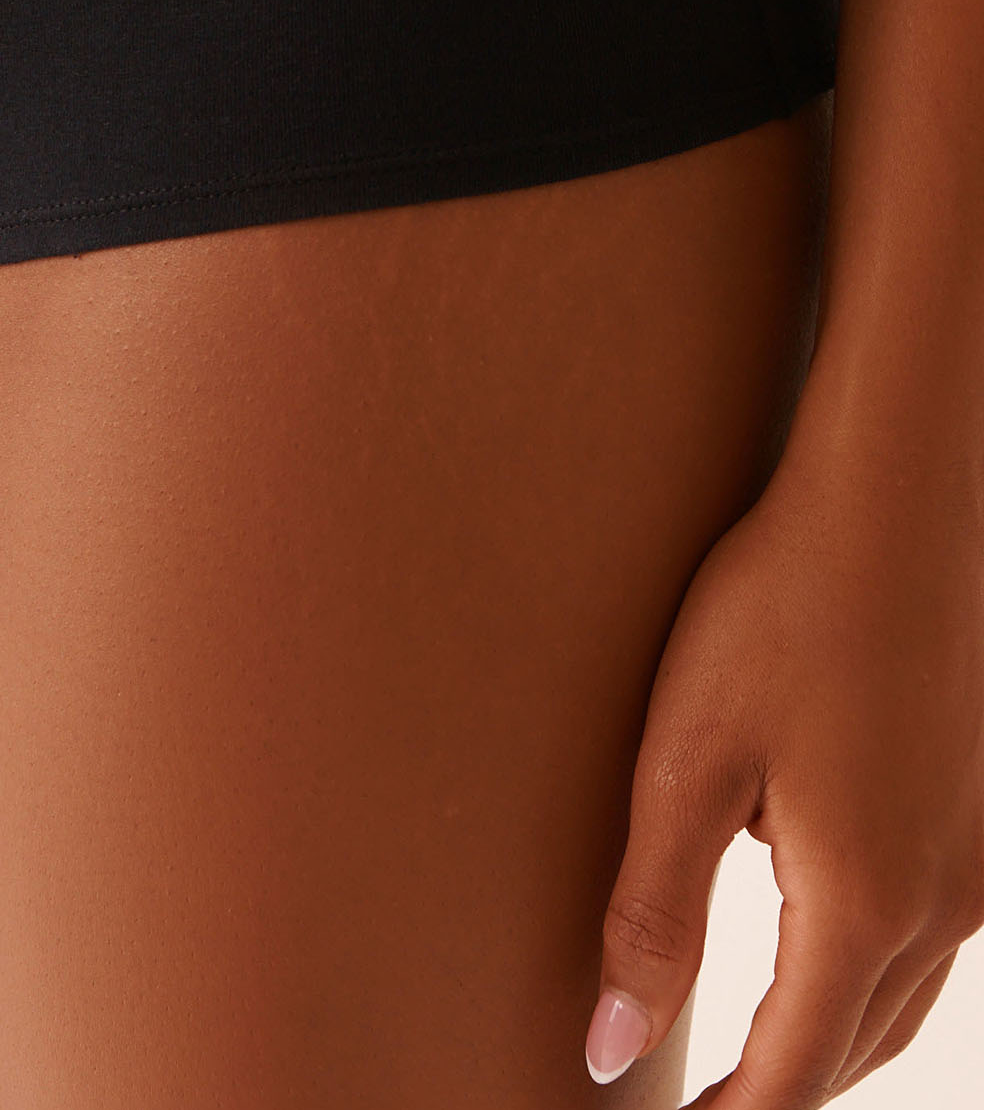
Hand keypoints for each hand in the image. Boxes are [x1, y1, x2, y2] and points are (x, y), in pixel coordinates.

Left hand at [586, 420, 983, 1102]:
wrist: (893, 507)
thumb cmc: (778, 615)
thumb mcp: (686, 760)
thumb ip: (651, 913)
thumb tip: (610, 1044)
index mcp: (863, 906)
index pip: (794, 1073)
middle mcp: (943, 905)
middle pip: (855, 1051)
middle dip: (778, 1089)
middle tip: (702, 1099)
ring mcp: (977, 861)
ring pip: (897, 999)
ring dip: (825, 1037)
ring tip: (748, 1048)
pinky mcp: (981, 815)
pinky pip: (927, 937)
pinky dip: (865, 973)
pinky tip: (818, 939)